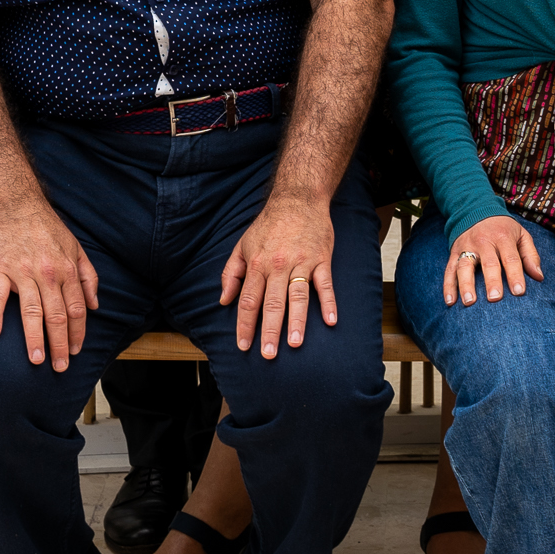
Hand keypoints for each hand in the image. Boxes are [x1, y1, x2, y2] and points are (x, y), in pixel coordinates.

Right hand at [0, 189, 99, 368]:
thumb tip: (96, 305)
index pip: (76, 309)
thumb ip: (89, 277)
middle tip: (59, 367)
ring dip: (34, 338)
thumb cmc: (48, 228)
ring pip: (30, 310)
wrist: (17, 205)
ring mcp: (22, 272)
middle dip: (59, 344)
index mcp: (68, 270)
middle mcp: (48, 274)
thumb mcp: (77, 248)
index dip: (77, 333)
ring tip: (36, 360)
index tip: (75, 351)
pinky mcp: (0, 269)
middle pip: (56, 316)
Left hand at [220, 190, 339, 356]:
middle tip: (268, 354)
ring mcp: (301, 262)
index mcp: (257, 264)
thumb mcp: (242, 245)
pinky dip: (328, 302)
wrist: (298, 199)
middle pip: (272, 303)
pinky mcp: (321, 259)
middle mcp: (278, 265)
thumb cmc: (268, 225)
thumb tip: (224, 300)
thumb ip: (231, 273)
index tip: (243, 345)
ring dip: (297, 321)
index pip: (248, 300)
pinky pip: (325, 284)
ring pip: (298, 297)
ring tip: (295, 343)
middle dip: (269, 330)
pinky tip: (330, 321)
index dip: (245, 324)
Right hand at [442, 214, 543, 304]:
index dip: (515, 274)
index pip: (510, 258)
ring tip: (469, 302)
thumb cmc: (503, 228)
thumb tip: (539, 277)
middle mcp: (483, 241)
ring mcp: (466, 247)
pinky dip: (448, 286)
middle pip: (488, 263)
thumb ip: (530, 255)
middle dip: (492, 281)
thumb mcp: (521, 235)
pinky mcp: (454, 252)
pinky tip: (450, 302)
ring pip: (464, 266)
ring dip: (466, 285)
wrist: (476, 209)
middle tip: (495, 298)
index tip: (519, 292)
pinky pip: (449, 270)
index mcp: (503, 237)